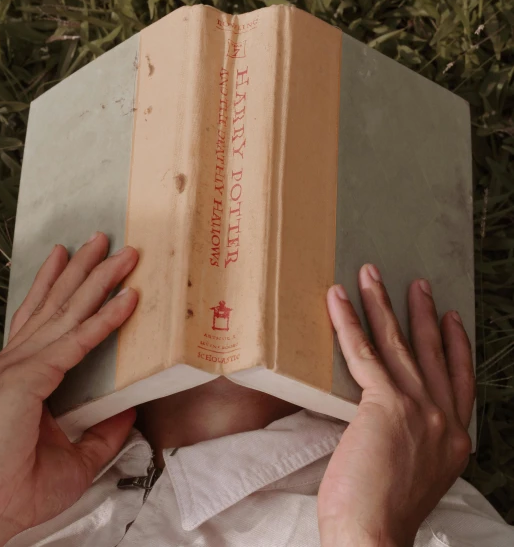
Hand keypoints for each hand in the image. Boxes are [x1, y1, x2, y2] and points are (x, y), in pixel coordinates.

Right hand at [0, 233, 138, 545]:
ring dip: (96, 278)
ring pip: (67, 312)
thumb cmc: (16, 491)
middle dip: (81, 270)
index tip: (68, 260)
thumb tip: (129, 413)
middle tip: (101, 240)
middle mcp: (17, 363)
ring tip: (115, 250)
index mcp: (20, 377)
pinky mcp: (29, 378)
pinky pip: (78, 341)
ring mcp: (19, 367)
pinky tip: (126, 297)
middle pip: (55, 305)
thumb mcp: (73, 459)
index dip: (55, 287)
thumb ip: (101, 434)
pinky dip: (105, 317)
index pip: (41, 320)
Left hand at [318, 264, 474, 546]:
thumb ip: (412, 441)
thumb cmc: (383, 516)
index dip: (456, 346)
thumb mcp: (415, 475)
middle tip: (418, 285)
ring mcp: (418, 410)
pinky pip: (362, 352)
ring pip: (398, 344)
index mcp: (454, 441)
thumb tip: (389, 419)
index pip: (459, 381)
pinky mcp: (385, 404)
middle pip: (433, 354)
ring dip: (383, 304)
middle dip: (423, 314)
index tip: (451, 320)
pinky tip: (338, 299)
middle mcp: (443, 421)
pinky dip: (348, 321)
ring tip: (372, 276)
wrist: (373, 538)